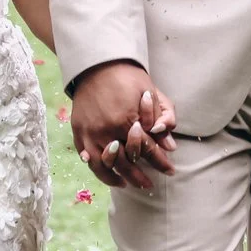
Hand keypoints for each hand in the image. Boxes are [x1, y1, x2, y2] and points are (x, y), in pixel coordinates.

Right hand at [69, 61, 177, 190]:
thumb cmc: (128, 77)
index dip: (160, 161)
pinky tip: (114, 178)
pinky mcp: (79, 134)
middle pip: (127, 162)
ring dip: (123, 178)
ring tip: (133, 185)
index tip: (170, 170)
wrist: (97, 66)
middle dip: (141, 176)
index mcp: (126, 119)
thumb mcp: (151, 92)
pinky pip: (90, 161)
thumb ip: (163, 118)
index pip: (147, 149)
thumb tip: (170, 146)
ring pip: (107, 166)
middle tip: (151, 184)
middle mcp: (107, 130)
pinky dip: (102, 173)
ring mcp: (91, 134)